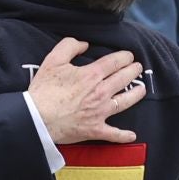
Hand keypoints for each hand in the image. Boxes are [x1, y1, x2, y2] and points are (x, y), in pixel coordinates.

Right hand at [28, 38, 144, 144]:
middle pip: (123, 79)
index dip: (124, 57)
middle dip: (133, 71)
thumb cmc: (44, 90)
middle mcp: (100, 92)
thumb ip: (69, 46)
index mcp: (91, 75)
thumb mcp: (53, 60)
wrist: (36, 118)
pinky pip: (113, 134)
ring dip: (136, 95)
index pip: (114, 62)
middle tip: (138, 68)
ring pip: (125, 102)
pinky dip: (123, 136)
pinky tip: (132, 135)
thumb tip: (84, 44)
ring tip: (142, 89)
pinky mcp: (95, 129)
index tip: (129, 55)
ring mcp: (100, 112)